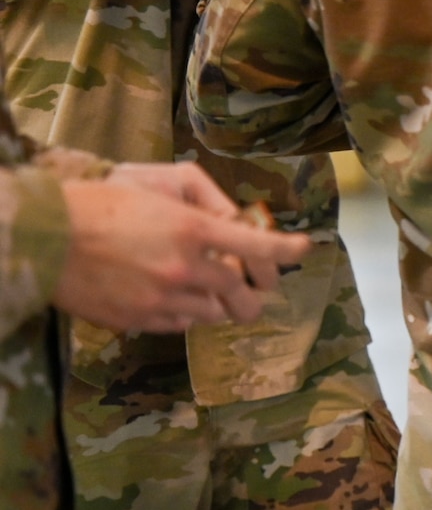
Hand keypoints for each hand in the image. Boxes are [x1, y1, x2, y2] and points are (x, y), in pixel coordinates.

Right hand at [53, 165, 310, 333]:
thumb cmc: (105, 200)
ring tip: (214, 296)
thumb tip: (235, 222)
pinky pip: (180, 326)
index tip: (303, 250)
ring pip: (212, 314)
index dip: (285, 251)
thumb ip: (206, 200)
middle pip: (240, 294)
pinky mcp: (139, 320)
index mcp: (194, 230)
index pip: (257, 245)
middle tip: (257, 296)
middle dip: (254, 296)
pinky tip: (177, 301)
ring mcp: (162, 299)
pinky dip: (187, 315)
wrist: (49, 236)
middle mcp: (185, 268)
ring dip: (219, 305)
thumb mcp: (162, 183)